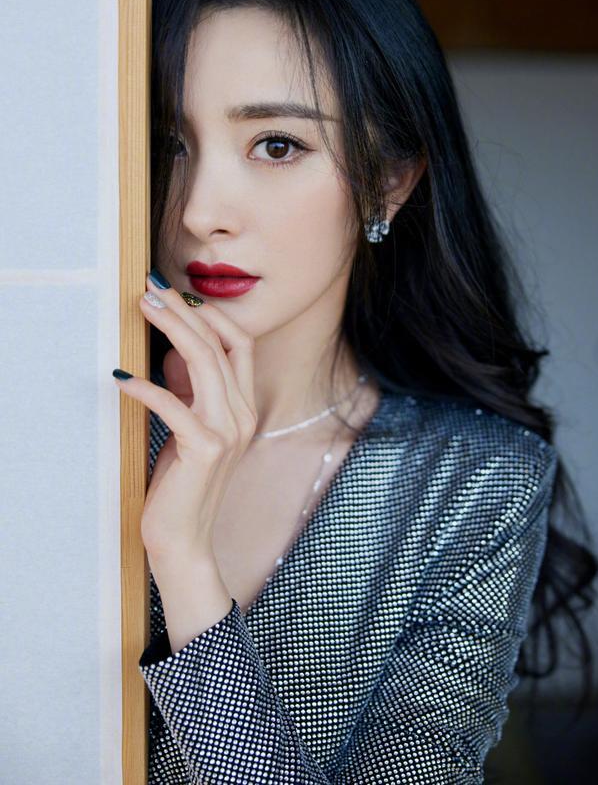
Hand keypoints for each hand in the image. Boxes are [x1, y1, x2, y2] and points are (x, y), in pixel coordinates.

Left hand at [113, 271, 257, 560]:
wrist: (187, 539)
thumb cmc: (185, 482)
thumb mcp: (192, 428)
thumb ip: (192, 391)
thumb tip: (174, 351)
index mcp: (245, 406)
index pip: (241, 344)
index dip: (212, 314)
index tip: (178, 295)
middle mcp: (244, 414)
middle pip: (221, 344)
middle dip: (185, 311)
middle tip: (152, 290)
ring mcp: (229, 430)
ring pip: (205, 363)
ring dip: (171, 331)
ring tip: (142, 311)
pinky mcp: (205, 448)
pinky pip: (174, 405)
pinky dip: (146, 388)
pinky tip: (121, 378)